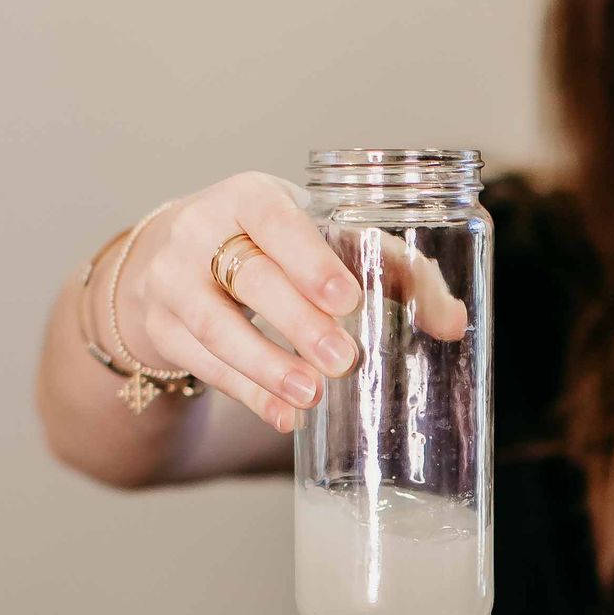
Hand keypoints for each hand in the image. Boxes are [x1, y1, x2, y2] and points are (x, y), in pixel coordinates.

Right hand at [109, 172, 468, 435]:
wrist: (164, 264)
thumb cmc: (268, 248)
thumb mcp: (318, 239)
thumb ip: (390, 270)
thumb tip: (453, 323)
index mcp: (249, 196)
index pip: (277, 219)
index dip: (309, 258)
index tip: (347, 298)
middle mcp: (201, 231)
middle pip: (250, 277)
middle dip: (298, 320)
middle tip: (344, 360)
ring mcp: (172, 282)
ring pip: (216, 325)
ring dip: (267, 366)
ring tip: (311, 396)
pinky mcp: (160, 329)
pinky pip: (204, 365)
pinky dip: (247, 393)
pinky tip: (283, 417)